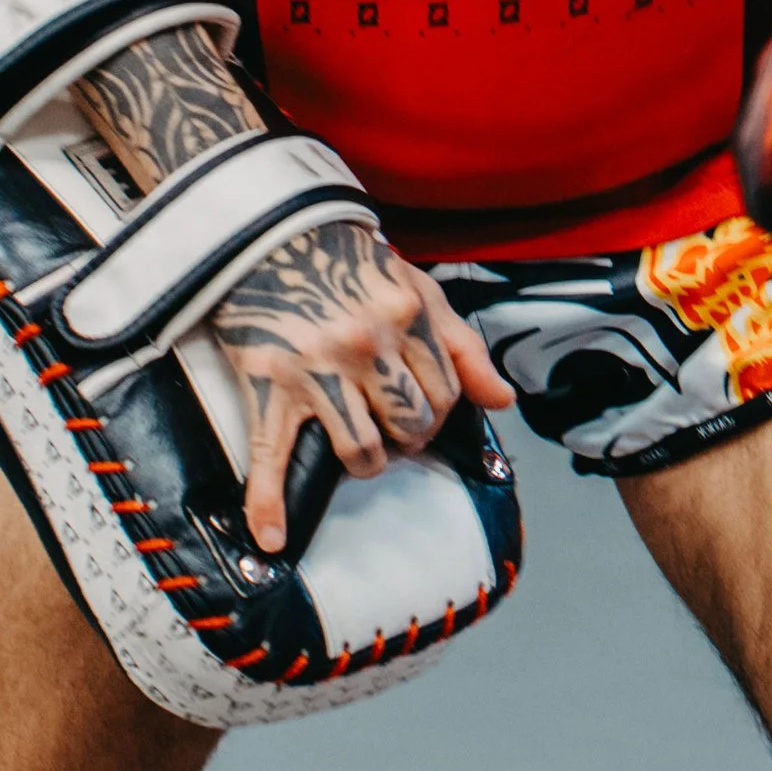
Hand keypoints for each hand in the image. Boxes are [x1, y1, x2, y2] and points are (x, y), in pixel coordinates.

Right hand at [210, 221, 514, 552]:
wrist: (270, 233)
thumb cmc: (348, 264)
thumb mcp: (416, 288)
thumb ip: (461, 346)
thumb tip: (502, 402)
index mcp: (408, 318)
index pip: (447, 396)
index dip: (440, 414)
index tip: (421, 414)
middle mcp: (368, 346)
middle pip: (410, 427)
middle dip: (408, 439)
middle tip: (392, 432)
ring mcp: (317, 370)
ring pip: (362, 451)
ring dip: (365, 463)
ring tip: (359, 452)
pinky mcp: (269, 386)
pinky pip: (272, 456)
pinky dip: (269, 504)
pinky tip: (272, 537)